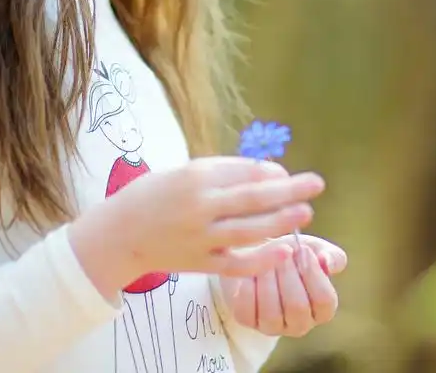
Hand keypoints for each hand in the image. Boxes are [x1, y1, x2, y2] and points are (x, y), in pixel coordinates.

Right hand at [70, 157, 324, 298]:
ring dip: (282, 221)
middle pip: (253, 197)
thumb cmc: (154, 196)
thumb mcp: (183, 172)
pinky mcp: (199, 263)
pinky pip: (237, 264)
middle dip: (289, 189)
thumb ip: (221, 172)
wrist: (119, 234)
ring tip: (305, 213)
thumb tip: (266, 172)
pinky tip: (284, 251)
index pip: (244, 171)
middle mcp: (199, 206)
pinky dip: (262, 259)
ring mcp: (200, 237)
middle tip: (316, 184)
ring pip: (250, 231)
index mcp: (195, 177)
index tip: (287, 173)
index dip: (271, 172)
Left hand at [219, 234, 346, 336]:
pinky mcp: (247, 320)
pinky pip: (247, 309)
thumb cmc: (291, 253)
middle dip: (289, 274)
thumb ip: (332, 256)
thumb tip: (327, 263)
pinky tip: (250, 271)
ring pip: (272, 312)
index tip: (303, 249)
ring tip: (266, 259)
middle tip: (282, 252)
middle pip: (298, 307)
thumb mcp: (315, 249)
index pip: (325, 300)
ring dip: (268, 279)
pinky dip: (247, 287)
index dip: (313, 273)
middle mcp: (300, 324)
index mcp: (322, 310)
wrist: (256, 252)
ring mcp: (272, 326)